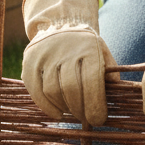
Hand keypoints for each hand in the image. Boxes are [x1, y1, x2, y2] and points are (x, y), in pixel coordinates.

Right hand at [20, 0, 117, 124]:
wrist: (61, 25)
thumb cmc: (86, 47)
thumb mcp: (102, 53)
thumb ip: (110, 73)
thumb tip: (114, 95)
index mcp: (88, 47)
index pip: (92, 80)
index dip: (95, 104)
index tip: (98, 119)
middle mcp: (66, 48)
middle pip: (71, 88)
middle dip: (80, 109)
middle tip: (85, 119)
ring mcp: (45, 53)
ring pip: (52, 90)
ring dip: (64, 108)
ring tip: (72, 113)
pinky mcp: (29, 60)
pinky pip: (35, 89)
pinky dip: (46, 106)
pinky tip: (57, 112)